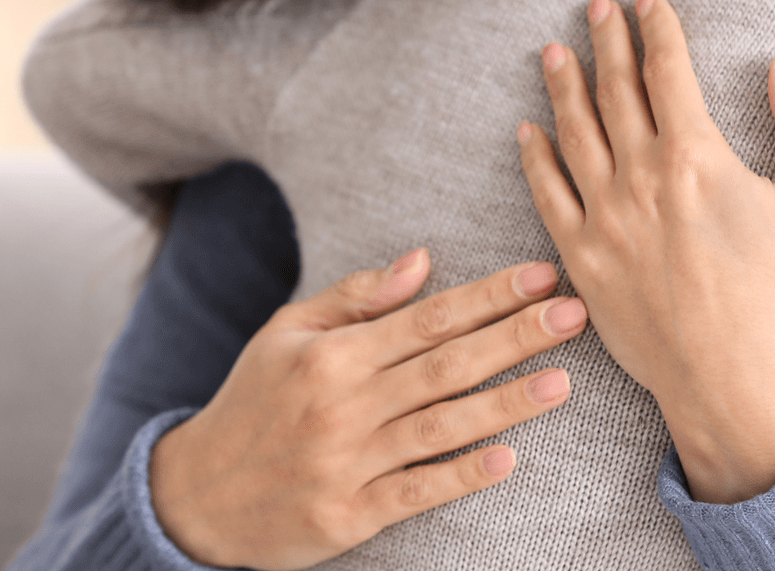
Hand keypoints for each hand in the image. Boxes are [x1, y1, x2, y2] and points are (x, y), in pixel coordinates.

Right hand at [149, 249, 587, 569]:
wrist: (198, 495)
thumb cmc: (253, 402)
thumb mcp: (286, 333)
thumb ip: (355, 296)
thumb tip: (424, 259)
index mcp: (332, 353)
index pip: (428, 316)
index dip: (490, 296)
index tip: (543, 277)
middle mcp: (343, 403)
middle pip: (446, 365)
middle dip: (515, 337)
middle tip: (576, 315)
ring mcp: (348, 462)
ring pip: (442, 426)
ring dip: (507, 403)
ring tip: (562, 381)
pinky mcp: (350, 514)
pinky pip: (417, 491)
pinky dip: (462, 475)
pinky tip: (509, 458)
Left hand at [517, 0, 774, 503]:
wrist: (731, 379)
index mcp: (693, 155)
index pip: (666, 70)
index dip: (656, 28)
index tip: (646, 0)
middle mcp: (638, 176)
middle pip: (614, 90)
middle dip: (604, 40)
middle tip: (595, 7)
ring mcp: (602, 216)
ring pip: (573, 132)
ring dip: (562, 86)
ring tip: (553, 51)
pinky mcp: (579, 257)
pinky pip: (546, 194)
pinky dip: (534, 158)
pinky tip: (525, 131)